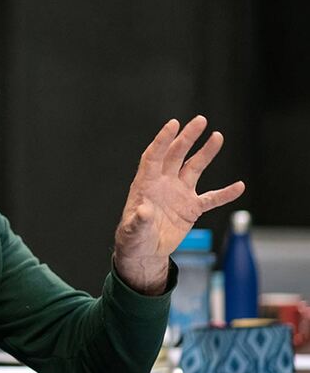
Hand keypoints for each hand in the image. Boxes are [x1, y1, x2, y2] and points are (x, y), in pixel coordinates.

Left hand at [113, 116, 244, 294]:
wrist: (144, 251)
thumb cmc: (133, 238)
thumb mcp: (133, 230)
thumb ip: (139, 221)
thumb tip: (145, 211)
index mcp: (146, 184)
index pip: (154, 156)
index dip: (163, 140)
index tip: (174, 124)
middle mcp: (163, 183)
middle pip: (176, 155)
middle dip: (187, 138)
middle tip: (200, 121)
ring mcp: (178, 194)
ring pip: (194, 168)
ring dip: (206, 153)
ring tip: (217, 136)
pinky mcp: (191, 208)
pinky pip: (211, 198)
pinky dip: (225, 193)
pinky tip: (239, 186)